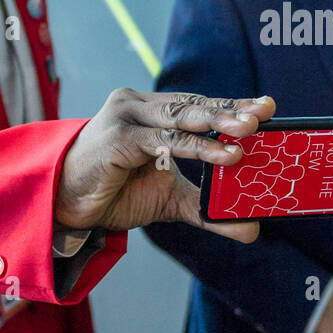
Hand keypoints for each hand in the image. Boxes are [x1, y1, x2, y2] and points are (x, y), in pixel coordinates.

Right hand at [54, 90, 275, 242]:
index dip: (233, 104)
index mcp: (153, 111)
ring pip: (181, 119)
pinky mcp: (118, 137)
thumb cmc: (114, 192)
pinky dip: (195, 148)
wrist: (65, 206)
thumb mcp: (169, 199)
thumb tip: (251, 229)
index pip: (200, 104)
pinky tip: (223, 155)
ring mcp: (127, 117)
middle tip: (263, 114)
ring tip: (246, 137)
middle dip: (231, 111)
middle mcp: (140, 106)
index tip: (267, 106)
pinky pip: (164, 141)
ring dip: (217, 128)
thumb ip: (207, 208)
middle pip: (194, 106)